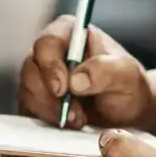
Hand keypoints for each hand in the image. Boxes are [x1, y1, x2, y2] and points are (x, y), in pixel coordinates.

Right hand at [19, 17, 151, 129]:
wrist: (127, 111)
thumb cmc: (128, 86)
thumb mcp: (127, 75)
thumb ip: (105, 71)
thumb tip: (76, 80)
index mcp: (69, 33)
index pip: (47, 43)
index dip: (50, 66)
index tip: (63, 89)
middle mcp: (50, 51)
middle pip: (31, 69)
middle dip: (51, 96)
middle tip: (75, 113)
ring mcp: (40, 75)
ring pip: (28, 91)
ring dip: (51, 110)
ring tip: (78, 119)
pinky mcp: (36, 98)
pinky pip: (29, 109)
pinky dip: (47, 119)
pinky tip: (69, 123)